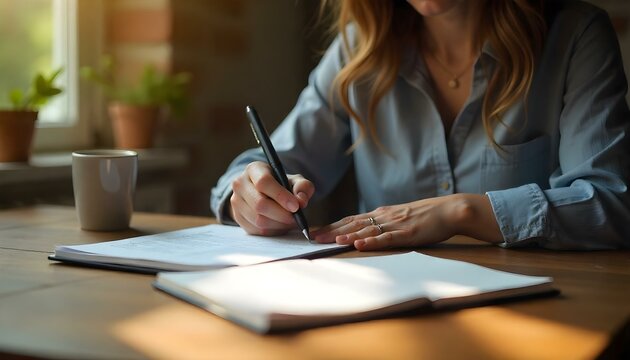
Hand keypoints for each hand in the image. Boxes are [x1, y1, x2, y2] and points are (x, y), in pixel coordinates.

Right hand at [229, 161, 314, 235]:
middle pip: (259, 204)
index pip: (264, 182)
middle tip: (296, 218)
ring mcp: (236, 201)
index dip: (281, 196)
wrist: (265, 193)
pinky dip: (272, 231)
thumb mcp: (295, 180)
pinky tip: (280, 225)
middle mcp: (240, 184)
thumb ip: (303, 187)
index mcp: (254, 169)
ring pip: (258, 220)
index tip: (296, 206)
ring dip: (278, 224)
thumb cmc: (282, 185)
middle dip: (281, 214)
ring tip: (290, 221)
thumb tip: (301, 201)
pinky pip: (256, 230)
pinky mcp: (237, 217)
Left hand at [311, 194, 501, 250]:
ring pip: (367, 230)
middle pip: (353, 223)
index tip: (315, 231)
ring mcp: (395, 224)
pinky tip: (359, 244)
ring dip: (348, 235)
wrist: (450, 210)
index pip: (352, 218)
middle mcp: (384, 216)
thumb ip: (383, 223)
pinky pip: (387, 238)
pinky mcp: (408, 233)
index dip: (332, 225)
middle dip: (332, 230)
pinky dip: (372, 241)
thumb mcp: (400, 217)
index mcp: (382, 213)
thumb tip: (365, 231)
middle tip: (313, 237)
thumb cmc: (426, 216)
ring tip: (331, 240)